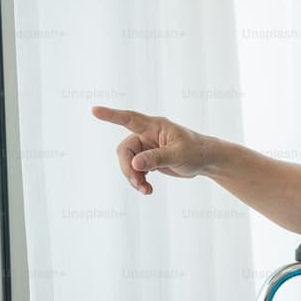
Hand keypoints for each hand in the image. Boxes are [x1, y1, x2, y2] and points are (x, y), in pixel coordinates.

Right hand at [91, 105, 215, 194]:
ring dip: (133, 178)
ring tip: (146, 190)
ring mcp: (146, 147)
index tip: (94, 110)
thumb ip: (157, 158)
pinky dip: (138, 181)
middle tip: (139, 184)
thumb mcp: (178, 154)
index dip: (111, 115)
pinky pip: (134, 170)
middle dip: (128, 169)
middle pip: (124, 151)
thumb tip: (135, 163)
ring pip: (128, 163)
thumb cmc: (196, 151)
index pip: (130, 119)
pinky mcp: (147, 159)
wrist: (205, 161)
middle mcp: (147, 135)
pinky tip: (148, 189)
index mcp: (155, 126)